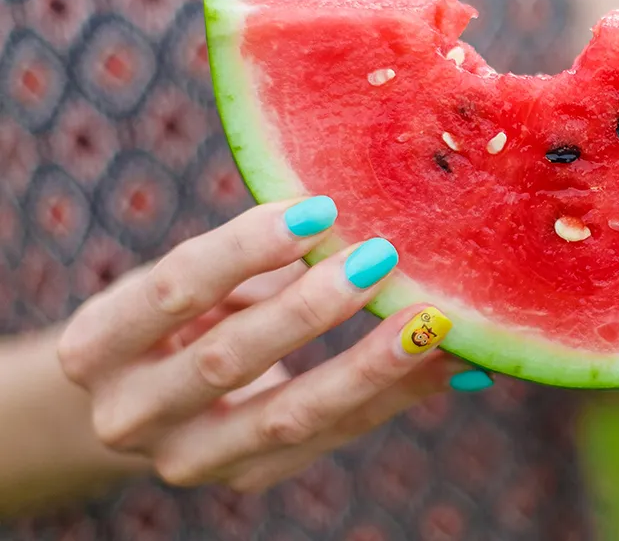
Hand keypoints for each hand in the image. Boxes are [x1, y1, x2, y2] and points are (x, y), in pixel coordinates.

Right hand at [56, 196, 481, 492]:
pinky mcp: (248, 478)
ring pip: (290, 414)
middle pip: (228, 358)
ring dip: (370, 365)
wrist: (139, 407)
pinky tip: (451, 363)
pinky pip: (334, 435)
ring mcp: (190, 458)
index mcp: (98, 345)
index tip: (318, 208)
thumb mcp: (189, 283)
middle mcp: (131, 413)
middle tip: (381, 259)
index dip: (245, 247)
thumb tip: (345, 218)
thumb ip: (250, 259)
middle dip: (310, 308)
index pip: (173, 287)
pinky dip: (397, 396)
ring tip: (434, 323)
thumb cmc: (174, 320)